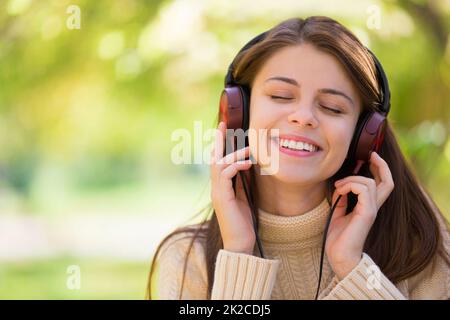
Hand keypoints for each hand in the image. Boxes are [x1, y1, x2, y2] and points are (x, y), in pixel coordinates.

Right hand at [210, 121, 255, 254]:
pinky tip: (248, 164)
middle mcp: (216, 187)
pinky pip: (226, 175)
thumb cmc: (243, 221)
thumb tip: (248, 164)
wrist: (240, 242)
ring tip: (248, 150)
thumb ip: (243, 181)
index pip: (218, 161)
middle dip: (218, 141)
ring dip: (234, 154)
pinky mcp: (221, 197)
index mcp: (221, 186)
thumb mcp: (245, 196)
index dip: (219, 145)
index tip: (222, 129)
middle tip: (224, 125)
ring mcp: (217, 192)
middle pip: (214, 158)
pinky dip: (236, 166)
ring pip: (219, 164)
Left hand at [325, 151, 394, 279]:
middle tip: (370, 154)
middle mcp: (373, 207)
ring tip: (338, 187)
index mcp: (367, 207)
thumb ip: (341, 201)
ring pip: (370, 183)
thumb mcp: (337, 214)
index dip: (379, 169)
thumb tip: (340, 188)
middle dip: (380, 165)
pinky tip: (339, 191)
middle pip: (388, 182)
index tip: (370, 156)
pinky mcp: (367, 213)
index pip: (381, 185)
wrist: (340, 256)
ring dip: (351, 179)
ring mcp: (371, 210)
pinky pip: (364, 190)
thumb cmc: (338, 239)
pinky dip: (349, 186)